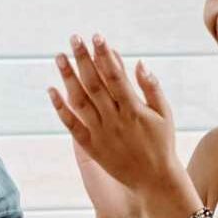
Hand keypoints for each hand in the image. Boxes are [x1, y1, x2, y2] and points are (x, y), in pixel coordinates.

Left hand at [47, 35, 190, 215]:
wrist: (154, 180)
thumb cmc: (162, 143)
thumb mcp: (164, 114)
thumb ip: (151, 88)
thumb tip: (139, 63)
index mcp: (134, 109)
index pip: (115, 75)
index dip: (105, 55)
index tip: (97, 37)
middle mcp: (115, 119)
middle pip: (94, 83)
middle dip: (83, 59)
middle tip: (74, 38)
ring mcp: (101, 133)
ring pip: (80, 100)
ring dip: (68, 78)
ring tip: (60, 57)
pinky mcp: (91, 146)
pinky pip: (72, 125)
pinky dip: (61, 108)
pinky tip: (52, 91)